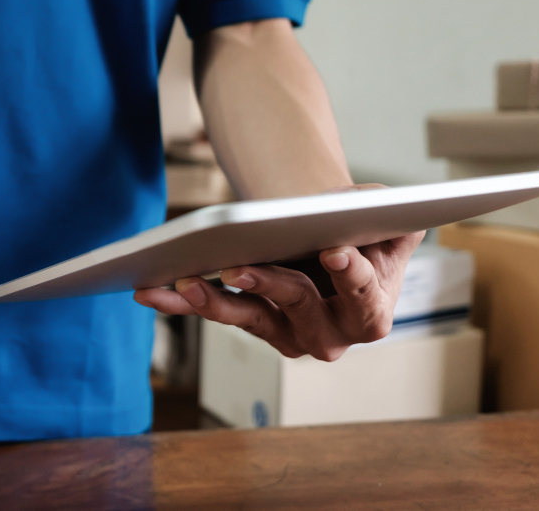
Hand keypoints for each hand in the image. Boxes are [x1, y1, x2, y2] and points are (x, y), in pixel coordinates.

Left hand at [134, 186, 424, 360]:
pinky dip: (182, 303)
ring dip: (215, 302)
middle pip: (300, 309)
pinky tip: (152, 291)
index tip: (334, 251)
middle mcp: (331, 334)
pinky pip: (217, 313)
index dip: (351, 275)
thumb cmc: (358, 228)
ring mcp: (287, 335)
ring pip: (249, 318)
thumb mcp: (382, 219)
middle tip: (239, 267)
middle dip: (270, 285)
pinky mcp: (252, 326)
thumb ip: (387, 213)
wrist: (330, 238)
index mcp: (371, 312)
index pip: (363, 296)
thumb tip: (371, 205)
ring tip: (188, 283)